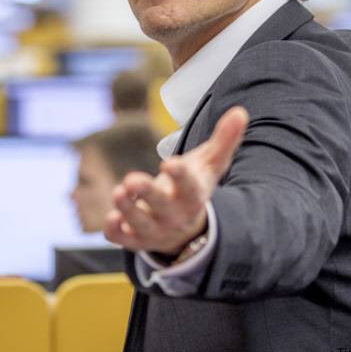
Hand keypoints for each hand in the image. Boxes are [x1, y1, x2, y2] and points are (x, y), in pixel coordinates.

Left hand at [103, 106, 248, 256]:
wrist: (187, 228)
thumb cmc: (195, 185)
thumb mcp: (210, 164)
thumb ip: (224, 139)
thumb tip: (240, 112)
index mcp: (193, 196)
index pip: (189, 187)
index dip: (180, 176)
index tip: (170, 163)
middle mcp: (175, 215)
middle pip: (162, 207)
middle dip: (147, 194)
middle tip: (131, 179)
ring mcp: (155, 229)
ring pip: (141, 225)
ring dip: (128, 211)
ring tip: (118, 192)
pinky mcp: (136, 238)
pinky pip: (124, 239)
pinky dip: (116, 232)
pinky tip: (110, 219)